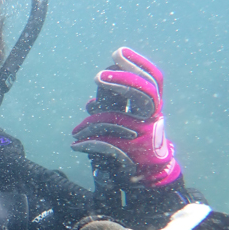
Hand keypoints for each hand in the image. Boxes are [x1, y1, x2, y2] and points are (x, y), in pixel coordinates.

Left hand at [72, 47, 180, 186]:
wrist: (148, 177)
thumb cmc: (133, 146)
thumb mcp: (126, 124)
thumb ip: (112, 110)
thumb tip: (91, 101)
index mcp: (152, 110)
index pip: (153, 80)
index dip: (139, 64)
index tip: (119, 52)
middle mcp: (152, 120)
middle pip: (144, 92)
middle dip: (121, 80)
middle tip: (99, 76)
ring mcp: (143, 136)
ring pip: (112, 120)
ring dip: (88, 125)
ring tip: (76, 133)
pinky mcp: (131, 153)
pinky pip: (103, 143)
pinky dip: (87, 144)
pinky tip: (76, 146)